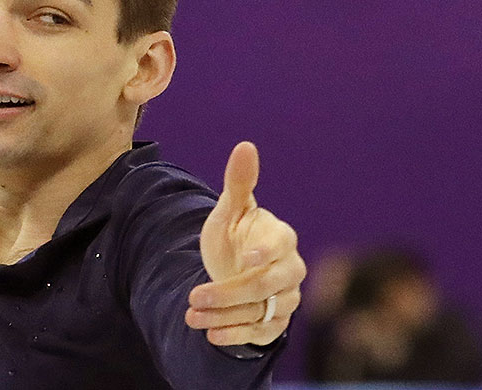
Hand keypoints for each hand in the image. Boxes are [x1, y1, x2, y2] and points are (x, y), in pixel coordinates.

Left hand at [188, 141, 303, 346]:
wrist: (236, 268)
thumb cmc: (236, 235)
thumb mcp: (231, 210)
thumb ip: (239, 183)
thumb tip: (245, 146)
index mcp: (282, 237)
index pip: (280, 245)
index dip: (265, 251)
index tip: (245, 257)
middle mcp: (290, 270)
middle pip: (266, 286)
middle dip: (228, 293)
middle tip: (193, 296)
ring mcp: (286, 299)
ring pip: (260, 312)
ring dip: (224, 317)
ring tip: (191, 316)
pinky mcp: (277, 324)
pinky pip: (261, 333)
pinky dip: (235, 335)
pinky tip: (209, 334)